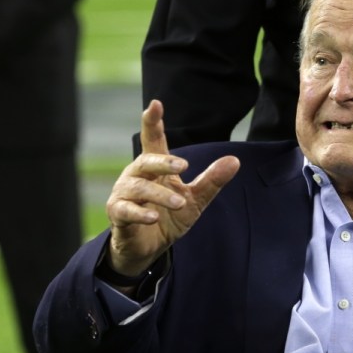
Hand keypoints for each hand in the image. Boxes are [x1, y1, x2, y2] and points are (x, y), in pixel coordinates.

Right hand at [105, 100, 239, 275]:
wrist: (149, 248)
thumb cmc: (170, 217)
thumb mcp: (196, 199)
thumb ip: (212, 180)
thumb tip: (235, 160)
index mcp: (155, 168)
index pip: (153, 140)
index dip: (153, 122)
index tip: (155, 104)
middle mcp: (136, 176)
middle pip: (145, 161)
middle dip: (162, 162)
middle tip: (183, 166)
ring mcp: (124, 194)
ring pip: (138, 188)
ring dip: (159, 194)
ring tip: (180, 203)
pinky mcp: (118, 214)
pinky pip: (125, 210)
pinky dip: (140, 213)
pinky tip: (153, 217)